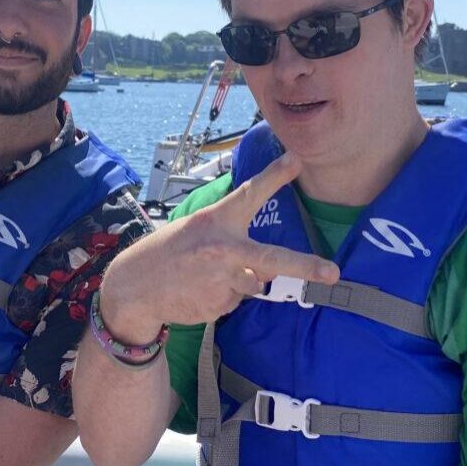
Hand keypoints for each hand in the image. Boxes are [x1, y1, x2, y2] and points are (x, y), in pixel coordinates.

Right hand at [99, 153, 339, 340]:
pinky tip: (200, 290)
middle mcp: (222, 250)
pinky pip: (235, 301)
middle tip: (332, 273)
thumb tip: (264, 272)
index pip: (249, 194)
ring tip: (205, 276)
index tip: (297, 159)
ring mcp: (220, 281)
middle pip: (271, 259)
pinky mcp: (217, 306)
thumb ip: (233, 242)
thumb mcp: (197, 232)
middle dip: (305, 267)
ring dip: (238, 282)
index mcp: (216, 222)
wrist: (135, 287)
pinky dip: (223, 297)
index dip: (275, 176)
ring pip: (252, 284)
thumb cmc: (170, 253)